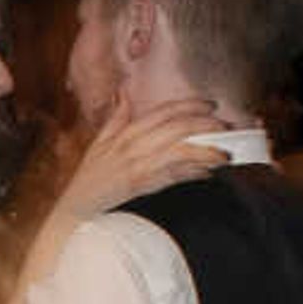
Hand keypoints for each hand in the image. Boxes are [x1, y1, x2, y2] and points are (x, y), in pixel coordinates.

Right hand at [56, 101, 229, 221]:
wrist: (75, 212)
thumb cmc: (88, 180)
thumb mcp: (99, 144)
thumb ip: (116, 118)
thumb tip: (124, 91)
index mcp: (125, 133)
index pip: (163, 112)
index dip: (189, 105)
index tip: (211, 103)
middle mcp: (133, 146)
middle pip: (177, 127)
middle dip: (206, 126)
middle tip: (227, 128)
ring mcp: (138, 166)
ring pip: (180, 150)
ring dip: (206, 151)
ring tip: (225, 154)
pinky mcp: (142, 186)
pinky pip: (174, 175)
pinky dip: (193, 173)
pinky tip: (207, 173)